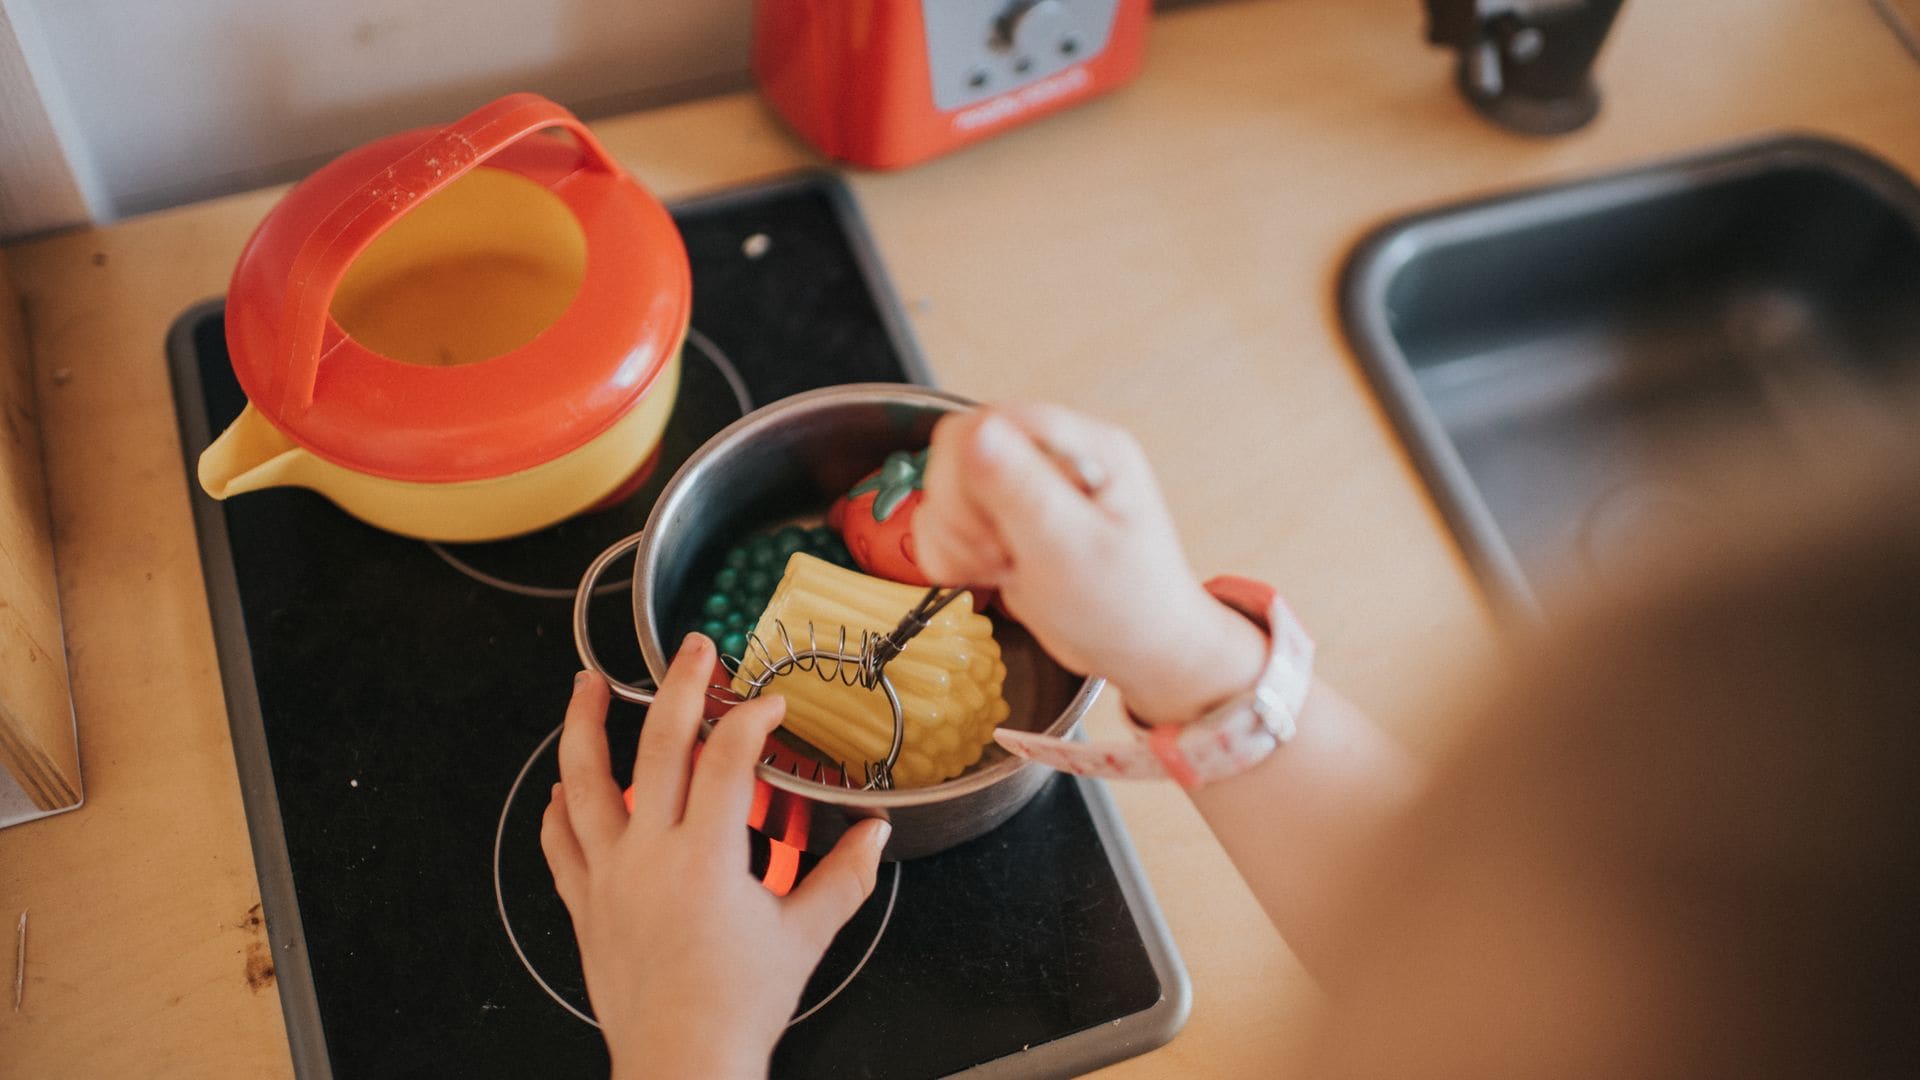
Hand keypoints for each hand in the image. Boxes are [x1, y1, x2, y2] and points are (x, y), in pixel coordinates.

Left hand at [542, 635, 891, 1078]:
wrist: (682, 1064)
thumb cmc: (738, 1009)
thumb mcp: (805, 938)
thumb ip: (844, 877)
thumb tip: (875, 835)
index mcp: (706, 859)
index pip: (727, 758)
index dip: (751, 718)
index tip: (769, 704)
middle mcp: (649, 857)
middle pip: (656, 746)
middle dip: (677, 686)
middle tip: (691, 649)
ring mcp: (609, 878)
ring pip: (585, 782)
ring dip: (585, 725)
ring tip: (587, 684)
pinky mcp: (586, 905)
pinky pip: (560, 844)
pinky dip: (559, 808)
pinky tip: (563, 787)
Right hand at [916, 403, 1266, 724]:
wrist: (1139, 651)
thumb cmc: (1126, 605)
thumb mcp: (1073, 550)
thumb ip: (1024, 489)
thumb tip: (978, 430)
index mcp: (1085, 447)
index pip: (992, 423)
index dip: (971, 473)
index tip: (992, 528)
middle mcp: (1054, 456)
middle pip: (958, 451)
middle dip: (962, 512)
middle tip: (998, 554)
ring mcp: (1026, 487)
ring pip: (945, 486)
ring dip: (955, 537)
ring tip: (1001, 567)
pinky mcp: (1004, 519)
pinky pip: (946, 519)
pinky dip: (952, 552)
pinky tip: (989, 574)